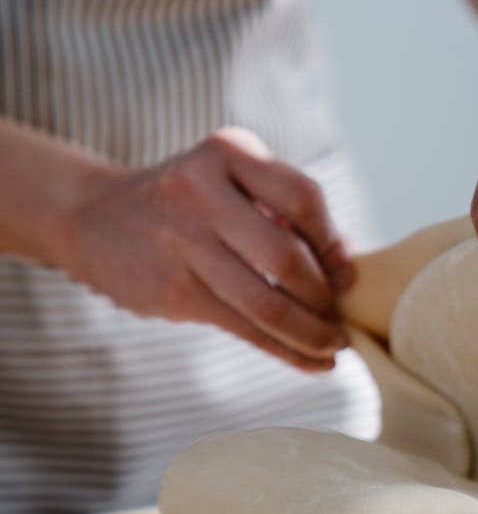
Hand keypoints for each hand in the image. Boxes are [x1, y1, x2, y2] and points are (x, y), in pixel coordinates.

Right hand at [60, 127, 354, 370]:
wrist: (94, 220)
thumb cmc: (186, 205)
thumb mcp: (229, 181)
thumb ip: (283, 213)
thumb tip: (348, 267)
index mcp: (227, 152)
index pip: (302, 198)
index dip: (333, 244)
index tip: (348, 276)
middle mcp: (201, 191)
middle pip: (287, 257)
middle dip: (325, 298)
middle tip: (342, 320)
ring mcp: (181, 242)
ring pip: (267, 303)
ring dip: (311, 334)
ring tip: (333, 347)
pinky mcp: (172, 290)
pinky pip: (244, 329)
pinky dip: (286, 351)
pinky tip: (311, 361)